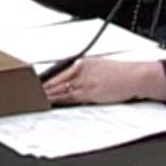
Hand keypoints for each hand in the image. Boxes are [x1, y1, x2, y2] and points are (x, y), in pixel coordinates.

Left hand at [42, 57, 165, 104]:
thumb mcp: (99, 67)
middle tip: (31, 92)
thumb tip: (72, 81)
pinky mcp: (92, 93)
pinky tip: (53, 102)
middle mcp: (83, 71)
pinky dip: (61, 99)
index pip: (61, 72)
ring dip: (50, 94)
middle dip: (45, 87)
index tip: (37, 83)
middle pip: (59, 80)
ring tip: (38, 99)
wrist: (135, 76)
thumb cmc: (120, 73)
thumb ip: (85, 73)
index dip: (48, 79)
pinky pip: (72, 97)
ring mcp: (87, 82)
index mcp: (84, 63)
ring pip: (63, 89)